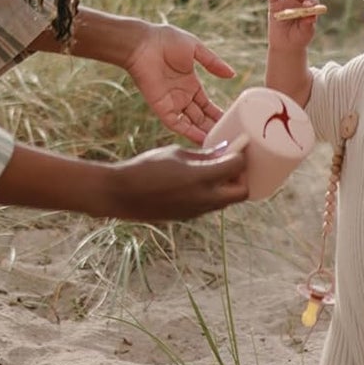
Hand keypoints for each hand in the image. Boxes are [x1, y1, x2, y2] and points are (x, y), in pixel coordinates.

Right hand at [106, 140, 248, 220]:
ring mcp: (197, 211)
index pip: (237, 167)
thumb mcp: (175, 153)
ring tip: (217, 172)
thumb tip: (223, 150)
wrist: (121, 195)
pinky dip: (213, 195)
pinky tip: (201, 183)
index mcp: (201, 178)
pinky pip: (211, 206)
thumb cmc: (145, 167)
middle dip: (242, 177)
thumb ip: (203, 154)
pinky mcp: (188, 217)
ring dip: (228, 188)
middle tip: (232, 164)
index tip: (239, 147)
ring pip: (227, 202)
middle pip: (242, 192)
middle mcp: (204, 198)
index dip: (241, 155)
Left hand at [122, 23, 234, 143]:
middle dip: (213, 127)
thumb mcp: (195, 49)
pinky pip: (177, 124)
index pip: (206, 105)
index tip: (231, 122)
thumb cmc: (166, 40)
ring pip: (191, 123)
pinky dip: (189, 132)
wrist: (143, 43)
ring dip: (204, 133)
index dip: (217, 113)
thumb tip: (232, 74)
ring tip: (220, 143)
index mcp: (190, 84)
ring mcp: (172, 103)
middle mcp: (181, 96)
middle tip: (229, 138)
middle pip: (200, 117)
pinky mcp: (162, 107)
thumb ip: (213, 63)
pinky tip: (203, 140)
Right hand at [267, 0, 324, 47]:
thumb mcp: (306, 32)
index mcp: (308, 6)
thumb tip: (311, 16)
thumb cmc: (299, 37)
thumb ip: (308, 24)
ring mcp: (286, 1)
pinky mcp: (274, 5)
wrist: (286, 45)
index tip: (307, 5)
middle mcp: (299, 1)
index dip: (310, 1)